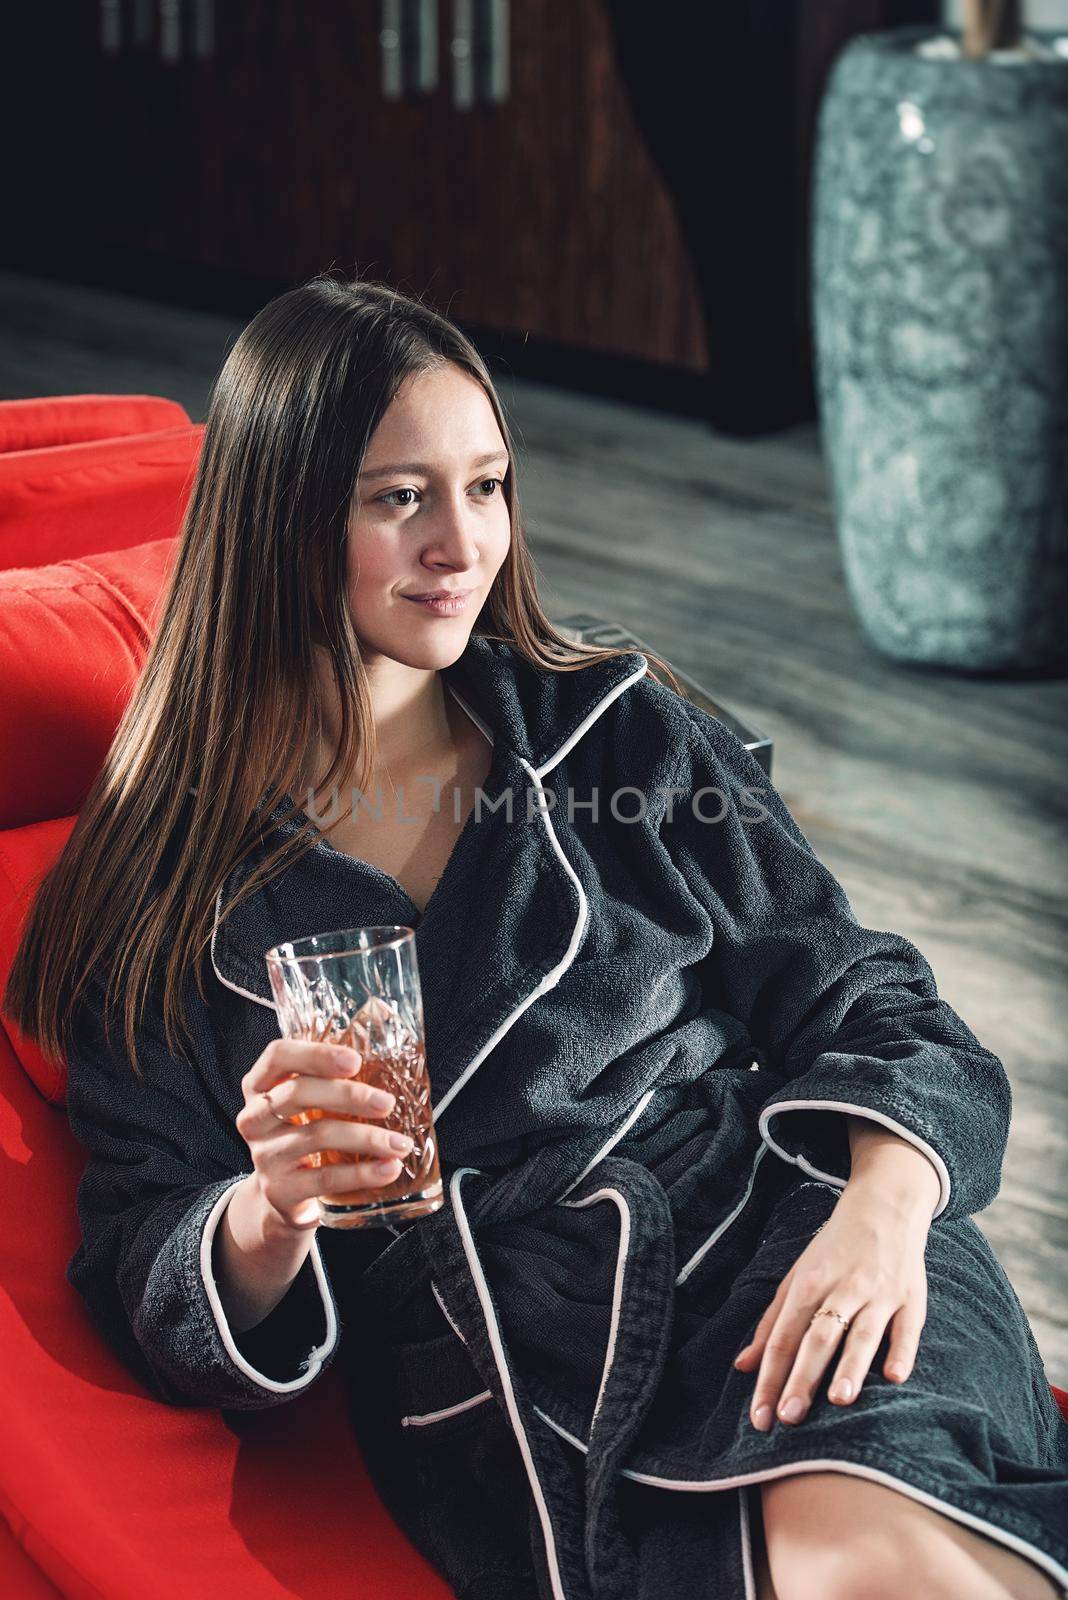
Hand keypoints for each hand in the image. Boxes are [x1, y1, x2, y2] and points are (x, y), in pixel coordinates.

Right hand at [235, 1036, 414, 1233]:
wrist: (284, 1194)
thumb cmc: (304, 1133)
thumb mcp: (307, 1104)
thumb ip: (330, 1081)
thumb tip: (389, 1066)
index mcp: (260, 1085)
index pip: (278, 1056)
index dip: (316, 1054)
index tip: (355, 1060)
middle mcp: (255, 1117)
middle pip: (298, 1093)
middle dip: (348, 1095)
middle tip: (387, 1103)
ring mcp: (265, 1155)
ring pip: (318, 1136)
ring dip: (367, 1138)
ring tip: (400, 1143)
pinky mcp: (280, 1189)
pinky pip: (326, 1178)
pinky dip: (362, 1174)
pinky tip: (388, 1169)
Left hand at [733, 1181, 929, 1429]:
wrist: (884, 1206)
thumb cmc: (835, 1249)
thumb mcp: (797, 1277)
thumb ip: (771, 1322)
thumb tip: (743, 1365)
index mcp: (808, 1283)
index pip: (782, 1336)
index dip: (769, 1378)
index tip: (759, 1418)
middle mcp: (842, 1288)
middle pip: (818, 1336)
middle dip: (802, 1377)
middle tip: (788, 1417)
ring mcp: (878, 1293)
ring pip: (862, 1332)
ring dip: (851, 1366)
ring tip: (839, 1400)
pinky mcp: (911, 1297)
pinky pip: (906, 1327)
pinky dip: (901, 1350)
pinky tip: (894, 1377)